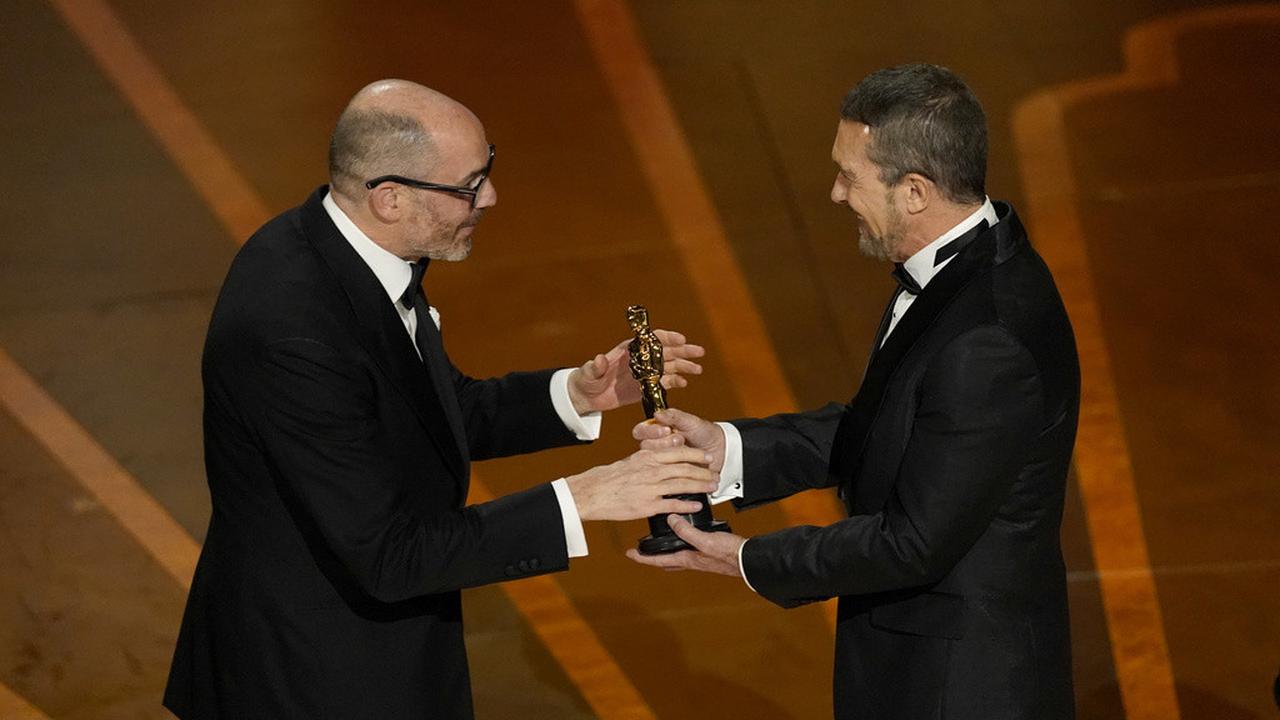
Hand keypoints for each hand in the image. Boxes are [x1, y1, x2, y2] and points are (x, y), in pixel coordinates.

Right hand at [565, 447, 718, 521]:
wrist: (593, 493)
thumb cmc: (608, 478)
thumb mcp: (631, 461)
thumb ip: (648, 458)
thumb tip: (661, 455)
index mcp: (648, 457)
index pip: (678, 452)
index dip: (696, 454)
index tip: (706, 457)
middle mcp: (652, 470)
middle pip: (685, 469)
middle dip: (703, 472)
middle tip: (715, 475)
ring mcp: (651, 488)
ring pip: (682, 485)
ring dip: (700, 486)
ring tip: (712, 488)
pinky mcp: (648, 505)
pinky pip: (672, 504)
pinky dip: (686, 504)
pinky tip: (696, 504)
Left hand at [567, 330, 704, 414]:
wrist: (587, 396)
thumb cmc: (586, 379)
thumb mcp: (589, 373)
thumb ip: (596, 367)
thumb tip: (600, 359)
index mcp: (629, 350)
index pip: (652, 339)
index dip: (667, 338)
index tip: (681, 339)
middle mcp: (640, 359)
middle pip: (666, 352)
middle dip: (683, 351)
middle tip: (699, 352)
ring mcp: (644, 373)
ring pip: (668, 367)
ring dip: (684, 366)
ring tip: (698, 369)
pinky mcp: (644, 388)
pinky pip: (663, 383)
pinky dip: (674, 382)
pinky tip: (684, 383)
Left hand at [625, 515, 745, 577]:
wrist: (748, 560)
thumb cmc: (729, 554)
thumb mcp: (705, 540)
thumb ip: (687, 531)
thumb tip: (671, 519)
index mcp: (686, 558)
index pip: (657, 560)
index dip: (642, 557)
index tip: (629, 553)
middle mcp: (690, 559)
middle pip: (664, 560)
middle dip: (651, 557)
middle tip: (642, 550)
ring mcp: (699, 556)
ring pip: (675, 554)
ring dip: (666, 550)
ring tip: (659, 540)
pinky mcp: (707, 551)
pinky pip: (688, 547)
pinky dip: (681, 542)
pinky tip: (685, 533)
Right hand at [633, 407, 724, 472]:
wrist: (721, 449)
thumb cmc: (704, 432)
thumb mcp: (690, 422)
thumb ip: (674, 417)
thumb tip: (658, 413)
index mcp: (657, 431)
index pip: (641, 431)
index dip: (650, 431)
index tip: (666, 430)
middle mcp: (657, 446)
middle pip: (645, 447)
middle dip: (663, 444)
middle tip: (680, 440)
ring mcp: (663, 461)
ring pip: (654, 462)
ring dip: (671, 455)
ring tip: (687, 450)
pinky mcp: (670, 474)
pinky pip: (666, 475)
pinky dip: (678, 470)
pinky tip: (689, 465)